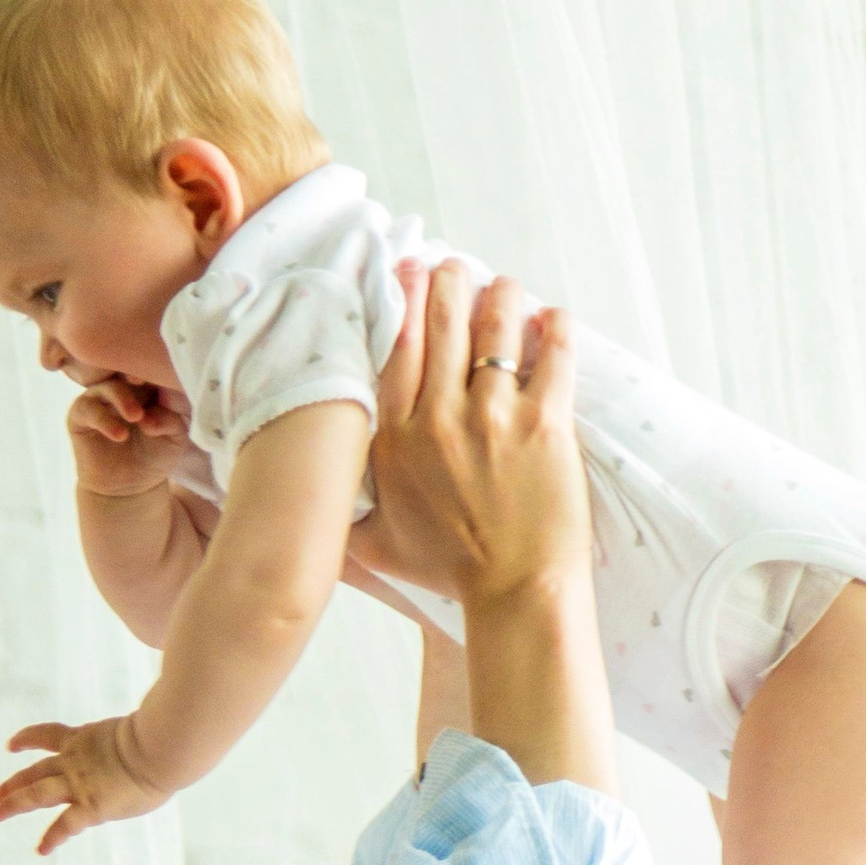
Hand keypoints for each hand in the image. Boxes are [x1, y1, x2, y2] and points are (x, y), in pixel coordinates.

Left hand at [0, 716, 172, 854]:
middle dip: (11, 784)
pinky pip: (65, 825)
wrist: (162, 746)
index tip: (11, 746)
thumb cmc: (163, 737)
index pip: (48, 736)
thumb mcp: (138, 732)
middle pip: (33, 771)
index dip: (27, 739)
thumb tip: (148, 743)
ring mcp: (79, 783)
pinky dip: (53, 838)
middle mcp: (74, 760)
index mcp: (83, 739)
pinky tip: (41, 850)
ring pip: (35, 793)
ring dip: (11, 803)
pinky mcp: (91, 806)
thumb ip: (131, 742)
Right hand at [67, 376, 191, 498]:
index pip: (150, 364)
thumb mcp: (175, 437)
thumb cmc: (155, 455)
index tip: (167, 370)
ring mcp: (99, 397)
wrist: (129, 487)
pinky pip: (88, 409)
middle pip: (126, 367)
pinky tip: (120, 435)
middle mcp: (121, 385)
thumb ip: (172, 418)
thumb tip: (151, 415)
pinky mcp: (80, 415)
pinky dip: (104, 420)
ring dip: (123, 398)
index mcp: (146, 383)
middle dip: (137, 371)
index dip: (157, 364)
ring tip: (136, 417)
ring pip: (108, 385)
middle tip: (144, 381)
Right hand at [345, 262, 588, 612]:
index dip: (403, 298)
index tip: (408, 274)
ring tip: (505, 289)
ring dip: (501, 295)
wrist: (515, 593)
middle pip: (442, 321)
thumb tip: (311, 511)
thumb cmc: (451, 573)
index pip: (396, 347)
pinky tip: (552, 318)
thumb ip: (343, 518)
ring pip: (495, 324)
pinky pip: (553, 353)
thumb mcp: (378, 545)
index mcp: (396, 440)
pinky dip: (554, 326)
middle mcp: (438, 419)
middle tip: (456, 271)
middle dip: (449, 281)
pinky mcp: (544, 423)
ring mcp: (492, 417)